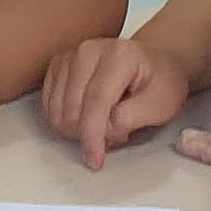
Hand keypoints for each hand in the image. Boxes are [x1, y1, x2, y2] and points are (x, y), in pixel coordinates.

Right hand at [40, 36, 190, 171]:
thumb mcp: (161, 104)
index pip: (96, 101)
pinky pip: (49, 105)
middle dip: (89, 133)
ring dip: (77, 128)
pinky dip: (65, 120)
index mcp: (119, 55)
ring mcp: (71, 56)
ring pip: (57, 110)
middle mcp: (89, 50)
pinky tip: (87, 116)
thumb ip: (132, 117)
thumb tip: (104, 128)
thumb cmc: (161, 82)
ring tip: (104, 122)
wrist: (156, 63)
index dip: (92, 135)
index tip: (95, 160)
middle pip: (72, 109)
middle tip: (116, 131)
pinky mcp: (59, 65)